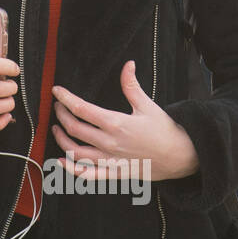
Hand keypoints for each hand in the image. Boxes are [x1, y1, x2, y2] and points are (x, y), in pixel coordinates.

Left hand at [50, 60, 198, 180]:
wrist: (181, 157)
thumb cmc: (165, 130)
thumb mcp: (147, 105)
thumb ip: (132, 86)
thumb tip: (128, 64)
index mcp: (116, 123)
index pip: (81, 109)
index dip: (65, 98)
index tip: (56, 91)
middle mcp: (110, 143)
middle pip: (74, 129)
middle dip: (61, 116)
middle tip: (58, 107)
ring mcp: (111, 160)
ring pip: (76, 152)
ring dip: (61, 140)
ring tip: (56, 129)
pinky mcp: (115, 173)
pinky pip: (88, 174)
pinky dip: (72, 169)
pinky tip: (62, 161)